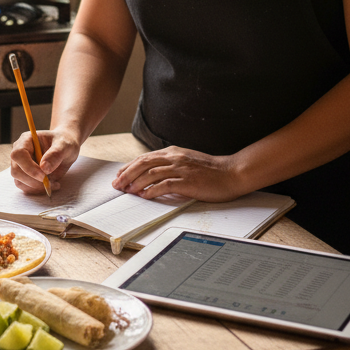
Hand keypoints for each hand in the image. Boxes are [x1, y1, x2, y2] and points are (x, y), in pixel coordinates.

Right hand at [10, 129, 79, 194]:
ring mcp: (21, 165)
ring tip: (54, 183)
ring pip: (19, 181)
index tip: (44, 175)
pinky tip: (51, 185)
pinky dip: (38, 190)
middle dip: (33, 180)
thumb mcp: (65, 145)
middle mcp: (20, 153)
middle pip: (16, 171)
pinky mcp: (25, 176)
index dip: (28, 167)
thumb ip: (55, 154)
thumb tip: (44, 168)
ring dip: (36, 187)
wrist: (65, 149)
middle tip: (51, 182)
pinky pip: (26, 187)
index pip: (18, 155)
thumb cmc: (64, 143)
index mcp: (26, 140)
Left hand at [112, 146, 246, 202]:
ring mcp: (181, 169)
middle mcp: (174, 158)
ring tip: (126, 191)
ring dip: (136, 183)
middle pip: (143, 164)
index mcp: (173, 152)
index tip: (119, 175)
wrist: (232, 173)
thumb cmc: (211, 170)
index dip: (129, 166)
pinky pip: (165, 185)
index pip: (145, 158)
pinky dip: (152, 190)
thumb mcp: (187, 161)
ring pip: (151, 173)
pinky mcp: (188, 182)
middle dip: (127, 174)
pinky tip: (144, 196)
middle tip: (117, 185)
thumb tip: (153, 172)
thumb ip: (170, 163)